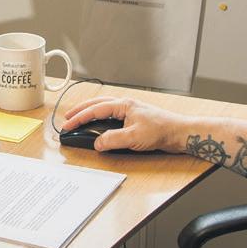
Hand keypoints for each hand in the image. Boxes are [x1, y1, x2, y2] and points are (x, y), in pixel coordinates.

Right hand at [59, 96, 194, 152]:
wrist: (179, 133)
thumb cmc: (162, 130)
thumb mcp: (134, 137)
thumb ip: (113, 140)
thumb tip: (97, 143)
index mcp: (124, 105)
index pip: (96, 110)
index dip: (80, 118)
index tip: (68, 125)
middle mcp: (125, 105)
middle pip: (97, 104)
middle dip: (80, 111)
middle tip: (67, 119)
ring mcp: (130, 111)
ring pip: (104, 107)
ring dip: (90, 112)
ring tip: (78, 119)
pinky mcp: (134, 119)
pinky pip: (111, 115)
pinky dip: (100, 117)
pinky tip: (98, 123)